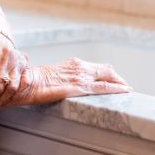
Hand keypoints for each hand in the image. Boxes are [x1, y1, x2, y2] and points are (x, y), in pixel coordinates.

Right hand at [16, 57, 130, 105]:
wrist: (28, 82)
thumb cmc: (37, 81)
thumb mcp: (55, 75)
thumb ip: (66, 77)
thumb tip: (69, 83)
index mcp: (74, 63)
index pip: (98, 67)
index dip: (110, 73)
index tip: (116, 80)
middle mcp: (80, 67)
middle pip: (107, 70)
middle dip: (118, 78)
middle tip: (125, 87)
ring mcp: (82, 76)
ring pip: (108, 76)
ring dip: (120, 83)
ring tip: (127, 90)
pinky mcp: (81, 87)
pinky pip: (103, 86)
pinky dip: (116, 88)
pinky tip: (124, 91)